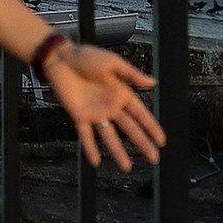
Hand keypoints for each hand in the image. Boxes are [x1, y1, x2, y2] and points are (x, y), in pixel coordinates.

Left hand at [40, 42, 166, 173]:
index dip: (151, 127)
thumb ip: (132, 75)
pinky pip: (86, 135)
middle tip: (153, 158)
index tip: (161, 141)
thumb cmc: (86, 56)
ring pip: (109, 136)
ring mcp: (95, 113)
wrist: (60, 57)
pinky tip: (96, 161)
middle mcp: (110, 106)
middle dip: (142, 143)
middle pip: (129, 128)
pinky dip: (90, 148)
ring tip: (127, 167)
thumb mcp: (112, 62)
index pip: (140, 114)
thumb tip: (153, 83)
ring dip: (118, 151)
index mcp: (120, 93)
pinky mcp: (79, 116)